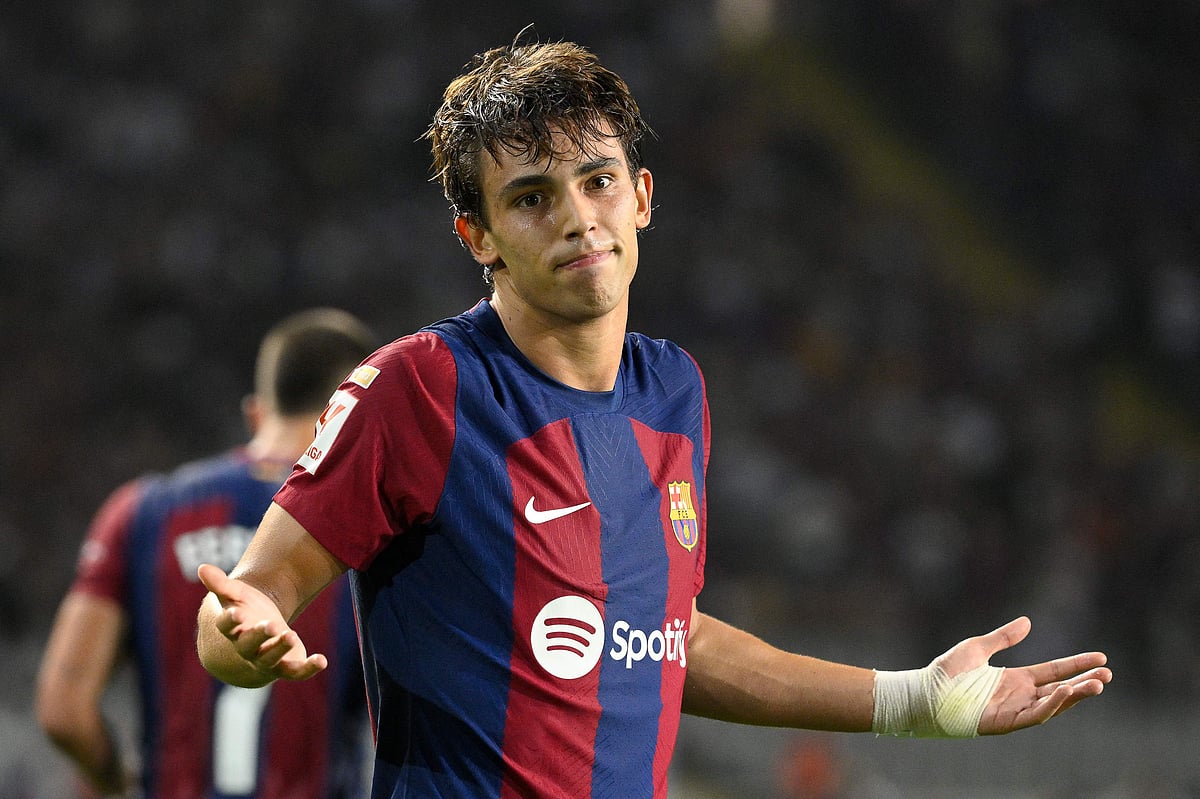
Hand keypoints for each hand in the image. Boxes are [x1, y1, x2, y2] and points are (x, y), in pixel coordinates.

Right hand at [198, 563, 327, 681]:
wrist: (256, 640)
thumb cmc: (244, 612)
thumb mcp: (234, 596)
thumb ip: (220, 584)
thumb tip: (202, 567)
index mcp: (233, 630)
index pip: (227, 627)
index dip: (230, 620)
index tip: (235, 612)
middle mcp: (247, 648)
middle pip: (249, 645)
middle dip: (259, 635)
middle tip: (271, 624)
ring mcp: (266, 659)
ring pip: (271, 659)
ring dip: (281, 648)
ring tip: (291, 635)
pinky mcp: (285, 666)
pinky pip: (296, 671)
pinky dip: (309, 668)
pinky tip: (322, 661)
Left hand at [934, 616, 1110, 734]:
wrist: (925, 693)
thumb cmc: (946, 673)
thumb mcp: (977, 648)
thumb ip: (1003, 637)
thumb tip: (1028, 621)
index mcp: (1015, 679)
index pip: (1054, 671)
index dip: (1077, 664)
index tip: (1101, 657)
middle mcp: (1019, 695)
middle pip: (1061, 689)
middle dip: (1085, 683)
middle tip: (1108, 674)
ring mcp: (1014, 709)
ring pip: (1053, 705)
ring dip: (1076, 695)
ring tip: (1097, 684)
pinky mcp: (1006, 722)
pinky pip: (1035, 715)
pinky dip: (1052, 706)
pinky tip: (1066, 692)